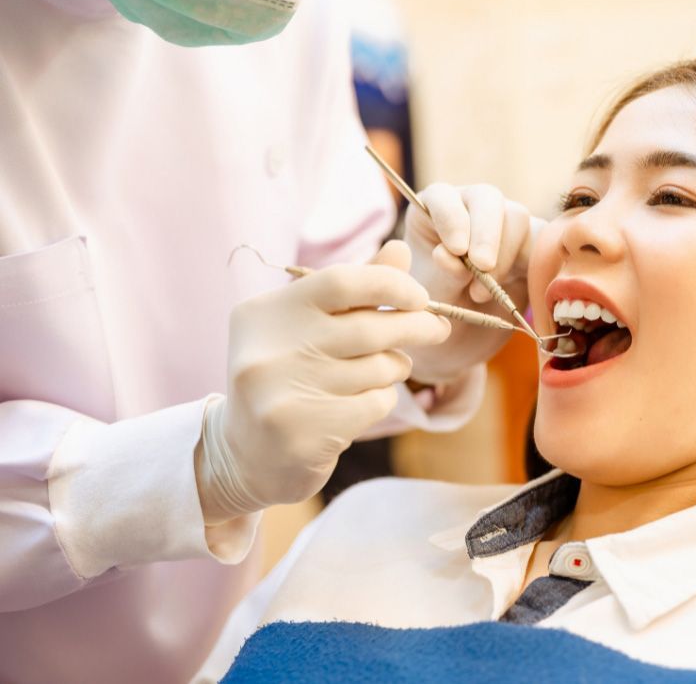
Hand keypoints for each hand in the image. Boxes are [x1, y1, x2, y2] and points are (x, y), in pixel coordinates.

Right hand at [196, 241, 449, 523]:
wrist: (246, 456)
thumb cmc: (288, 378)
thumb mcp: (308, 327)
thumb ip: (355, 290)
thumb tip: (402, 249)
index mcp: (264, 313)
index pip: (341, 280)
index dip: (392, 284)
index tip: (420, 296)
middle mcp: (267, 351)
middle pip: (368, 328)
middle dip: (416, 326)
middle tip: (438, 328)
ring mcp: (281, 395)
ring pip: (378, 369)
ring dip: (395, 368)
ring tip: (381, 371)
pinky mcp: (303, 434)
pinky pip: (375, 403)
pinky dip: (382, 399)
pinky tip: (361, 404)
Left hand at [404, 183, 542, 382]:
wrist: (459, 341)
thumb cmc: (436, 312)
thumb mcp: (433, 296)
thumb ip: (442, 274)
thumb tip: (448, 254)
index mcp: (432, 213)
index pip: (442, 196)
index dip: (452, 218)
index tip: (456, 249)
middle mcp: (469, 209)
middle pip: (487, 199)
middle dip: (487, 233)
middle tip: (483, 267)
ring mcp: (503, 225)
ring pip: (517, 218)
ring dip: (504, 257)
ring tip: (480, 295)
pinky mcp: (530, 244)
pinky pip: (542, 242)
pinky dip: (532, 267)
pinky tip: (514, 292)